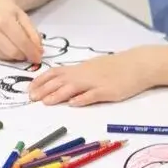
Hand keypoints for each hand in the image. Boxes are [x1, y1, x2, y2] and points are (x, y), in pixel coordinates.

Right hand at [0, 0, 42, 62]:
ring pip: (6, 57)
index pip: (21, 41)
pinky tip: (8, 48)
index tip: (39, 58)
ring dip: (16, 57)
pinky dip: (6, 57)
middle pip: (13, 52)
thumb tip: (38, 52)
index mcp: (4, 21)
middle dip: (25, 56)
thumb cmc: (11, 13)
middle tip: (31, 54)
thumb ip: (33, 34)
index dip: (32, 52)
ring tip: (19, 48)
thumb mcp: (25, 18)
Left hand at [27, 48, 153, 106]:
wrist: (138, 64)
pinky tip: (73, 104)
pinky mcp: (108, 91)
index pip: (55, 73)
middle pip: (61, 81)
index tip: (29, 89)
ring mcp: (96, 83)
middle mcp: (85, 74)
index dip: (41, 81)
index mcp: (80, 69)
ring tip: (46, 102)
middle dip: (44, 89)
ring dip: (58, 94)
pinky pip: (93, 95)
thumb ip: (77, 75)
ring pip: (73, 87)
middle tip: (31, 98)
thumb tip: (60, 82)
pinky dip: (83, 99)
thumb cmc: (115, 67)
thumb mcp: (93, 67)